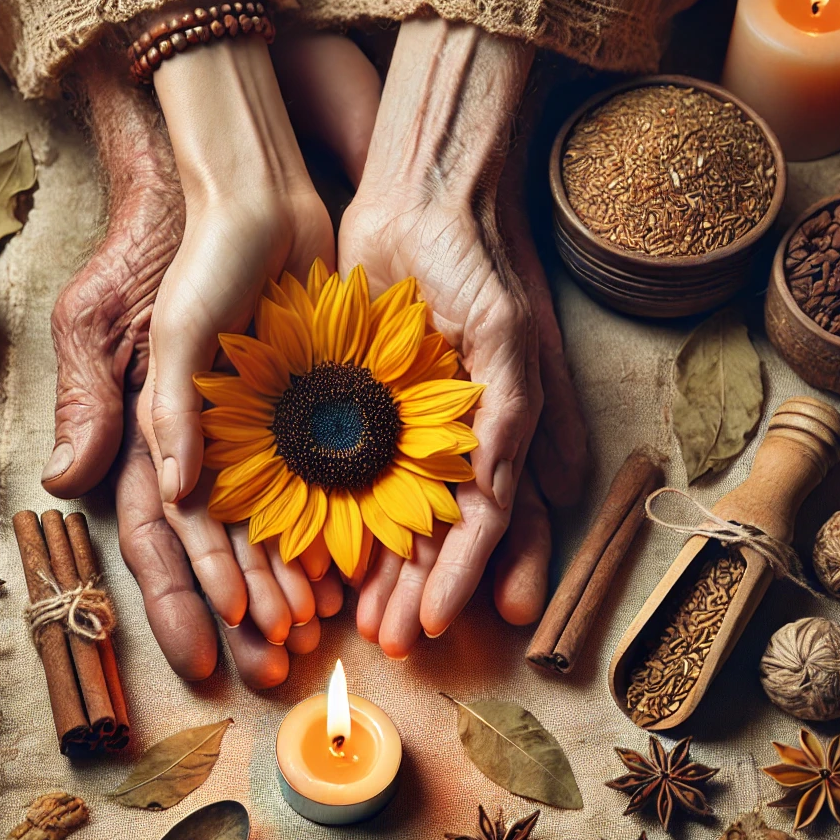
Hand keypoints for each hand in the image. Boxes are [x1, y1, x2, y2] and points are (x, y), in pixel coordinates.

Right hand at [136, 15, 375, 651]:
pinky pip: (320, 481)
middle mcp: (206, 445)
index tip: (211, 650)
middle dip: (244, 607)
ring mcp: (258, 432)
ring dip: (290, 581)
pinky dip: (334, 524)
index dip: (183, 593)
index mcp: (154, 433)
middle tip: (276, 663)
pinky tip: (356, 568)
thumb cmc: (177, 253)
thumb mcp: (132, 321)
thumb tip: (112, 487)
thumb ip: (129, 404)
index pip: (163, 533)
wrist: (252, 194)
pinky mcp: (308, 409)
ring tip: (316, 631)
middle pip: (222, 547)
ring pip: (274, 525)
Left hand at [338, 18, 585, 657]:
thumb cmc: (476, 262)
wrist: (419, 197)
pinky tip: (327, 557)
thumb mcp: (508, 337)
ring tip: (360, 619)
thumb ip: (513, 417)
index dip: (471, 576)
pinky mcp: (367, 405)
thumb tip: (504, 495)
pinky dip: (347, 518)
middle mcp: (461, 440)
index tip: (438, 622)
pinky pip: (357, 475)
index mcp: (504, 432)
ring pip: (399, 517)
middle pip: (447, 535)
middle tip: (398, 641)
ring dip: (384, 570)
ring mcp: (413, 426)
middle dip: (423, 590)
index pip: (493, 523)